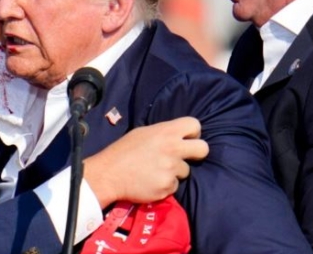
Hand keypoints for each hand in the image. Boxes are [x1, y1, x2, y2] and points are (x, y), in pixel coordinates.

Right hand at [83, 116, 208, 207]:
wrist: (109, 174)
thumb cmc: (123, 150)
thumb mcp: (143, 133)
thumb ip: (163, 133)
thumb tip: (177, 136)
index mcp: (166, 132)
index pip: (195, 124)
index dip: (192, 133)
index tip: (185, 139)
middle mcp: (173, 149)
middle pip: (203, 149)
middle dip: (197, 153)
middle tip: (184, 157)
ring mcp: (172, 169)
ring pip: (185, 171)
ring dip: (174, 172)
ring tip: (156, 171)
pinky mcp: (167, 187)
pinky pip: (173, 185)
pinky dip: (164, 185)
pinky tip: (151, 181)